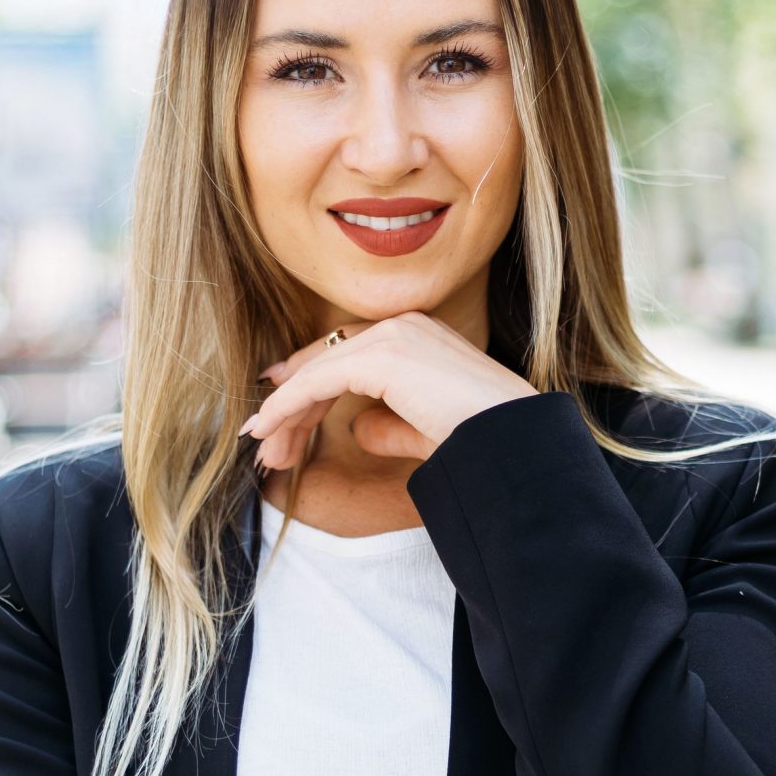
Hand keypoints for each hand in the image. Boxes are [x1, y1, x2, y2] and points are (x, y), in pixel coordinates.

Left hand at [239, 312, 537, 471]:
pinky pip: (319, 380)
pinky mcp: (383, 355)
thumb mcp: (426, 431)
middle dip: (293, 405)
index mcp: (420, 336)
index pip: (349, 354)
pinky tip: (269, 428)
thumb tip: (358, 429)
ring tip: (265, 450)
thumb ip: (392, 426)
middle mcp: (405, 326)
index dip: (308, 382)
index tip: (279, 411)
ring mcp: (394, 336)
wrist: (510, 440)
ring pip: (318, 372)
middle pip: (328, 360)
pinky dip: (288, 405)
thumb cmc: (482, 441)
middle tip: (266, 444)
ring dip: (285, 412)